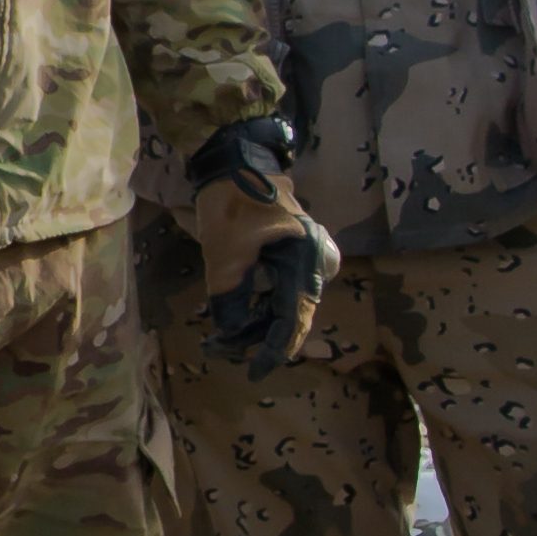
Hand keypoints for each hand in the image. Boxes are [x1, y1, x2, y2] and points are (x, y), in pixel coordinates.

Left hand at [182, 117, 341, 377]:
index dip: (273, 350)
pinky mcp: (299, 256)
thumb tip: (232, 336)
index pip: (292, 318)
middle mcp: (318, 261)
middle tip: (218, 348)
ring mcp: (312, 258)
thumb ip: (230, 300)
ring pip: (284, 305)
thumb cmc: (231, 204)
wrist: (236, 162)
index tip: (254, 373)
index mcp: (307, 259)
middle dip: (255, 336)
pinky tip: (238, 317)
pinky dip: (260, 305)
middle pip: (289, 314)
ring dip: (255, 322)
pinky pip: (282, 291)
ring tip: (220, 337)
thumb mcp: (224, 256)